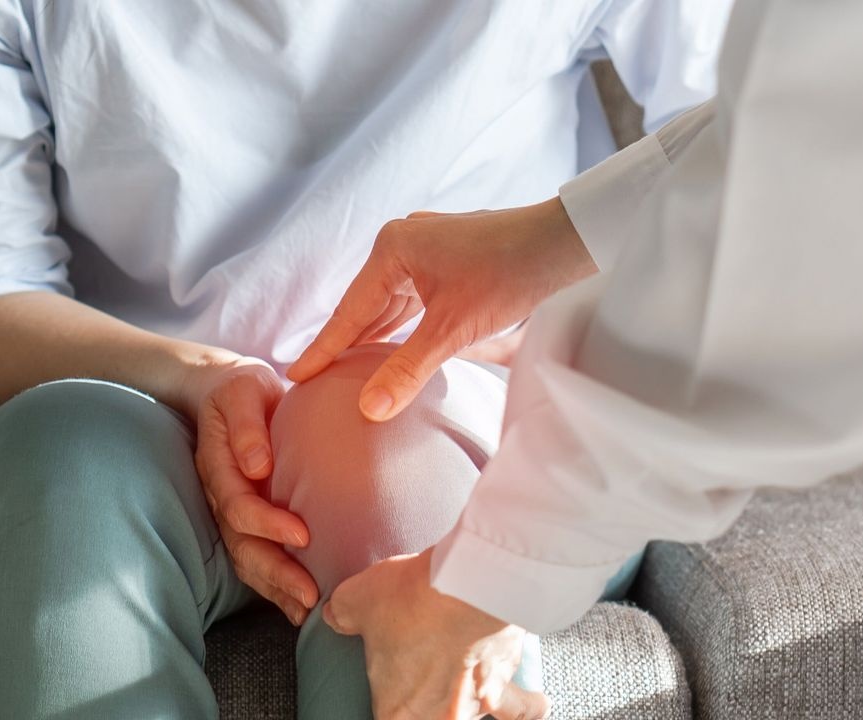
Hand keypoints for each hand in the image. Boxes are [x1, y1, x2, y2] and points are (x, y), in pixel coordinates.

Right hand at [190, 357, 318, 624]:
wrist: (228, 393)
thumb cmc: (241, 390)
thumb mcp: (242, 391)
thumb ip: (246, 426)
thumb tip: (257, 465)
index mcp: (219, 466)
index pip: (238, 506)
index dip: (267, 524)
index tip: (302, 534)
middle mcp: (222, 496)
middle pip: (241, 545)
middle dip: (275, 572)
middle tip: (310, 593)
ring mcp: (231, 512)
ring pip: (247, 559)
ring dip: (276, 588)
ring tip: (307, 608)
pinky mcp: (247, 521)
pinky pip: (256, 558)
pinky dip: (276, 585)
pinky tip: (300, 605)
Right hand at [288, 197, 592, 420]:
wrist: (567, 243)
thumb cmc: (510, 275)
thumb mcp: (453, 331)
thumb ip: (407, 370)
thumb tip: (368, 410)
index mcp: (392, 249)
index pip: (349, 311)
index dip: (323, 349)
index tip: (295, 376)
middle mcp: (403, 242)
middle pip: (366, 306)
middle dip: (345, 344)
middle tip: (315, 380)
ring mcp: (426, 248)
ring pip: (390, 304)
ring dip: (374, 337)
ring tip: (346, 371)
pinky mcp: (448, 258)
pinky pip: (412, 299)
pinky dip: (400, 327)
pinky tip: (391, 348)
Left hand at [323, 550, 548, 719]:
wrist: (472, 584)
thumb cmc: (413, 597)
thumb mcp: (357, 599)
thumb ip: (342, 613)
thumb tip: (334, 615)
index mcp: (396, 709)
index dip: (386, 710)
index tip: (388, 696)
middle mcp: (437, 717)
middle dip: (423, 709)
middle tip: (423, 688)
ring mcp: (474, 705)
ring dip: (469, 711)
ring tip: (469, 701)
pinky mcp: (507, 684)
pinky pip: (522, 709)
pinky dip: (528, 706)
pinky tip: (536, 703)